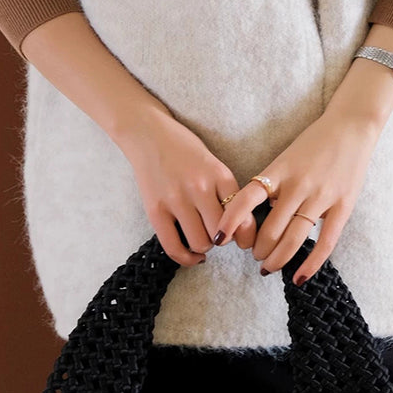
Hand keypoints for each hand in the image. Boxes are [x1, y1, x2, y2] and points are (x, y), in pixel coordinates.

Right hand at [116, 107, 256, 265]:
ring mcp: (176, 199)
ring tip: (201, 236)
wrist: (148, 134)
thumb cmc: (184, 149)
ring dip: (204, 245)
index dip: (244, 233)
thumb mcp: (213, 163)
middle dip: (223, 239)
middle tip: (217, 233)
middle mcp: (200, 187)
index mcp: (219, 174)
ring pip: (200, 242)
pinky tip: (192, 255)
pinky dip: (186, 258)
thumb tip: (240, 229)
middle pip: (222, 232)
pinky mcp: (155, 210)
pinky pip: (173, 247)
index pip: (241, 215)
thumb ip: (226, 191)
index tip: (242, 238)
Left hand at [212, 109, 381, 284]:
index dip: (231, 220)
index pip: (247, 198)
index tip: (219, 237)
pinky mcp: (342, 206)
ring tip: (268, 267)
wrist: (351, 127)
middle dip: (258, 249)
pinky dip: (310, 263)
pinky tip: (299, 277)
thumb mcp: (285, 158)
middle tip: (254, 256)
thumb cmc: (314, 142)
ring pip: (293, 238)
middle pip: (270, 228)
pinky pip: (325, 242)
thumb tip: (256, 215)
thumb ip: (272, 184)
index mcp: (279, 170)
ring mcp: (321, 196)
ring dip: (277, 259)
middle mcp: (297, 185)